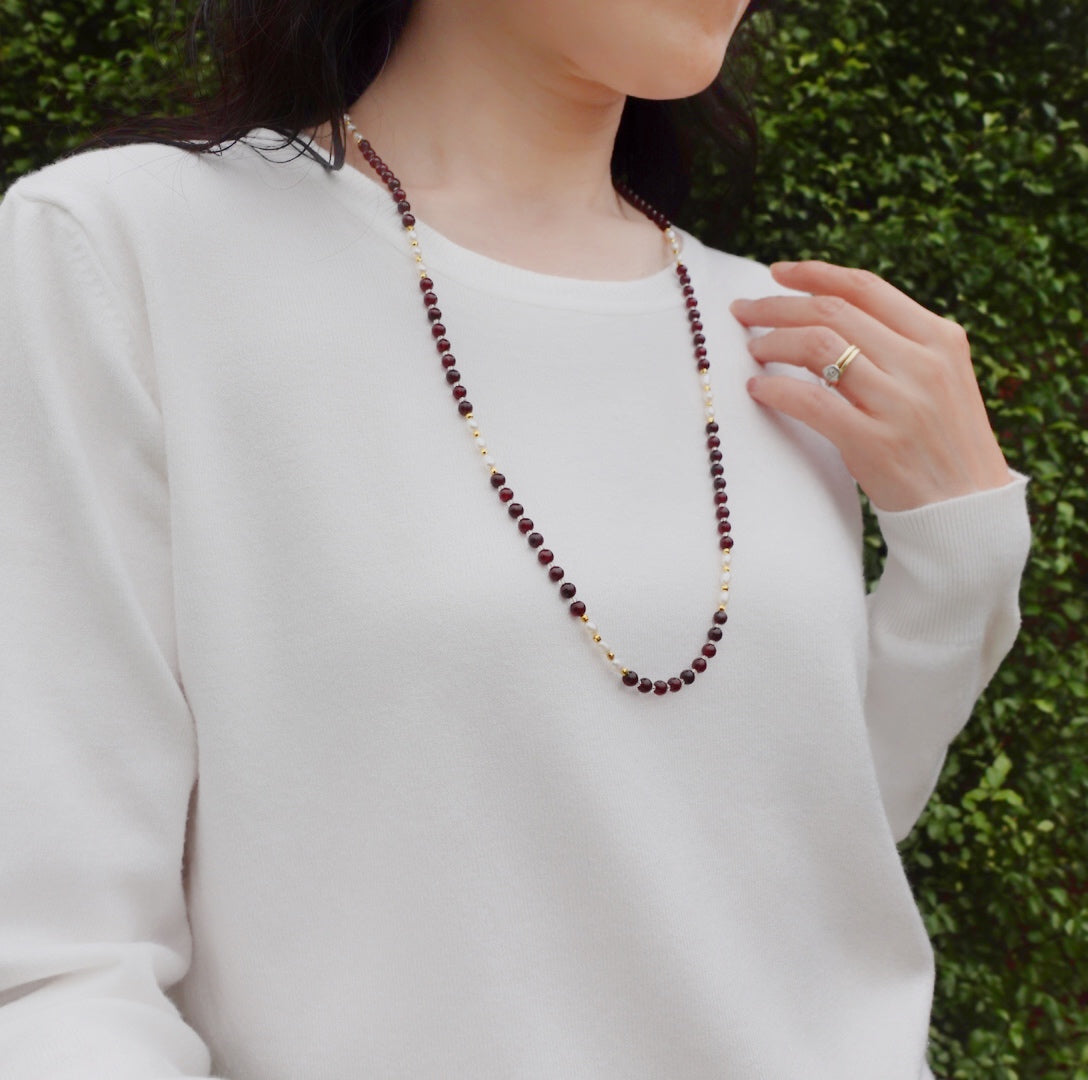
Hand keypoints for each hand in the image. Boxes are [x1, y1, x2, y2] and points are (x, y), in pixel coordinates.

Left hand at [730, 260, 1011, 511]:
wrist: (966, 510)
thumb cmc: (942, 442)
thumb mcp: (939, 379)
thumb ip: (898, 346)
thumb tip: (827, 315)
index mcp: (939, 338)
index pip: (866, 287)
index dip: (815, 274)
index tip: (778, 272)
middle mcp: (923, 363)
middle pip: (833, 311)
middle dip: (778, 305)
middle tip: (744, 311)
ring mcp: (900, 403)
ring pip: (819, 346)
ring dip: (773, 342)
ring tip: (753, 350)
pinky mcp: (875, 443)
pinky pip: (812, 402)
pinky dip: (777, 389)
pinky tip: (758, 389)